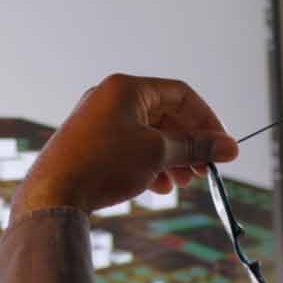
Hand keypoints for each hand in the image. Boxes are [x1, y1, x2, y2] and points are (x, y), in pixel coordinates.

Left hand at [12, 74, 239, 220]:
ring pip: (147, 135)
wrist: (53, 195)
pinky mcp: (89, 144)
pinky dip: (148, 164)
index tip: (222, 146)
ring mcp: (97, 121)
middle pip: (164, 115)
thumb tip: (230, 146)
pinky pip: (128, 148)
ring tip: (182, 182)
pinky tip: (158, 188)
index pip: (180, 94)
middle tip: (204, 169)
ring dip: (171, 158)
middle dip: (188, 144)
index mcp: (126, 88)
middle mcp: (109, 98)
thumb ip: (196, 147)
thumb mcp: (158, 153)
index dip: (207, 120)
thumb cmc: (103, 165)